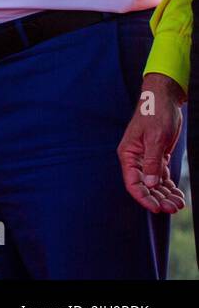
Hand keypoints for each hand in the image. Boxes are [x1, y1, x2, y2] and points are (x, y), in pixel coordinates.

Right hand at [117, 73, 186, 213]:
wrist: (164, 99)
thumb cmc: (156, 114)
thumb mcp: (156, 138)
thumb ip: (152, 161)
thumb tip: (149, 184)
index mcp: (129, 154)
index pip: (132, 182)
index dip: (143, 197)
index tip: (157, 208)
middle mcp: (136, 159)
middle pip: (144, 186)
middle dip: (158, 198)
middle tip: (173, 208)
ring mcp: (147, 159)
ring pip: (155, 183)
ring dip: (166, 195)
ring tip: (179, 204)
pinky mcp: (158, 157)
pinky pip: (162, 176)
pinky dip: (169, 186)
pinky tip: (178, 195)